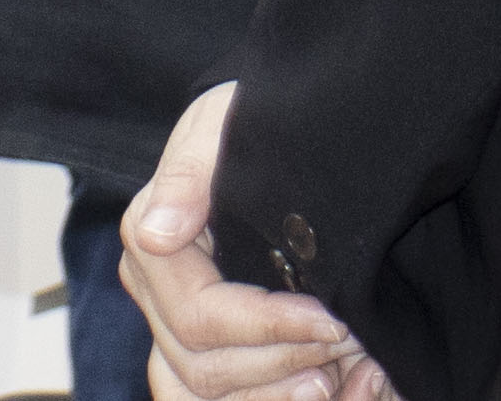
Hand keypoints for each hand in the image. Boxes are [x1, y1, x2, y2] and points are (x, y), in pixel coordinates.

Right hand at [119, 84, 391, 400]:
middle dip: (282, 363)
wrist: (271, 136)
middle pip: (205, 368)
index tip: (331, 318)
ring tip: (340, 376)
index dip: (266, 328)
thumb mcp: (218, 126)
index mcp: (153, 249)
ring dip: (278, 397)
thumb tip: (156, 234)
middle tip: (347, 342)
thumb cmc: (244, 126)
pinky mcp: (214, 356)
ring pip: (209, 396)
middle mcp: (157, 302)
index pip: (199, 316)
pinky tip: (340, 388)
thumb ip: (188, 172)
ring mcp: (179, 336)